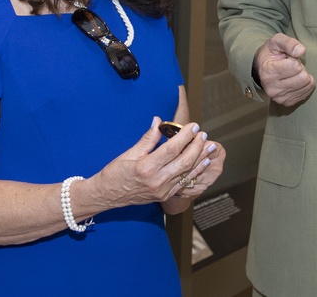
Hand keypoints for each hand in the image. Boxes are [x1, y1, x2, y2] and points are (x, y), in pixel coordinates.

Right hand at [92, 117, 215, 207]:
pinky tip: (203, 163)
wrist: (106, 196)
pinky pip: (184, 183)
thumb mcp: (128, 153)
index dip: (185, 136)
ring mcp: (162, 190)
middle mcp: (156, 181)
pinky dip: (195, 172)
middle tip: (203, 134)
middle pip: (184, 161)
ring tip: (210, 147)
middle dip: (197, 146)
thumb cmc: (115, 173)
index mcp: (146, 168)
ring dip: (200, 159)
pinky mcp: (165, 195)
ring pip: (187, 173)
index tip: (193, 126)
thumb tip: (158, 121)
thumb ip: (147, 138)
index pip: (172, 149)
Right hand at [253, 33, 314, 106]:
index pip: (295, 66)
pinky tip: (294, 80)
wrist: (262, 68)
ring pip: (307, 85)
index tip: (286, 59)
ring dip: (302, 76)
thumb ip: (289, 43)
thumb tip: (301, 50)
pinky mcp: (287, 102)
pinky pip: (307, 92)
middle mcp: (272, 88)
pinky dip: (304, 84)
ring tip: (292, 72)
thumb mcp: (277, 41)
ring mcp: (279, 97)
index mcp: (268, 72)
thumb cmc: (271, 53)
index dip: (294, 59)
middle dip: (300, 68)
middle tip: (291, 65)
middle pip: (303, 77)